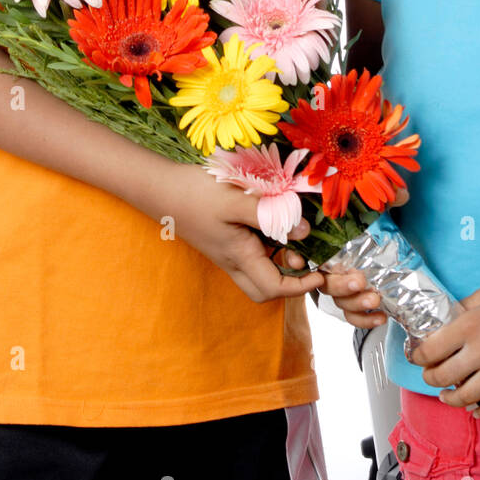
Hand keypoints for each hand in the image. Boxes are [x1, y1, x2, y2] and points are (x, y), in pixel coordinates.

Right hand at [168, 164, 323, 303]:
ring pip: (258, 272)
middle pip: (265, 290)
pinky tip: (273, 222)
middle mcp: (232, 261)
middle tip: (306, 257)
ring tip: (293, 235)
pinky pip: (250, 254)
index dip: (301, 285)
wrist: (159, 188)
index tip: (320, 272)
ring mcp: (225, 253)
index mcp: (238, 256)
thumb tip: (304, 232)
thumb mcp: (236, 199)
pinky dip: (268, 245)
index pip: (274, 288)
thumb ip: (270, 215)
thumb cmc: (196, 193)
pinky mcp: (222, 241)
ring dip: (279, 261)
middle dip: (290, 281)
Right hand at [308, 186, 409, 323]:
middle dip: (340, 284)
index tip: (300, 260)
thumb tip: (401, 194)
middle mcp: (325, 267)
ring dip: (356, 302)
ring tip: (375, 298)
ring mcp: (339, 286)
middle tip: (360, 280)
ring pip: (338, 301)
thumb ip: (383, 199)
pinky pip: (351, 315)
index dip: (295, 259)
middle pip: (323, 282)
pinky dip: (364, 319)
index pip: (299, 253)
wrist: (384, 240)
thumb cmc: (367, 220)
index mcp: (322, 243)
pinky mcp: (351, 299)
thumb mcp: (373, 206)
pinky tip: (380, 316)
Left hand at [408, 277, 479, 417]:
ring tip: (445, 395)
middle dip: (430, 378)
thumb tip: (444, 324)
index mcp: (469, 326)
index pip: (430, 351)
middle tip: (429, 374)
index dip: (417, 356)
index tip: (417, 356)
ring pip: (465, 398)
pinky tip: (473, 409)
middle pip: (443, 377)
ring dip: (450, 399)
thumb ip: (461, 311)